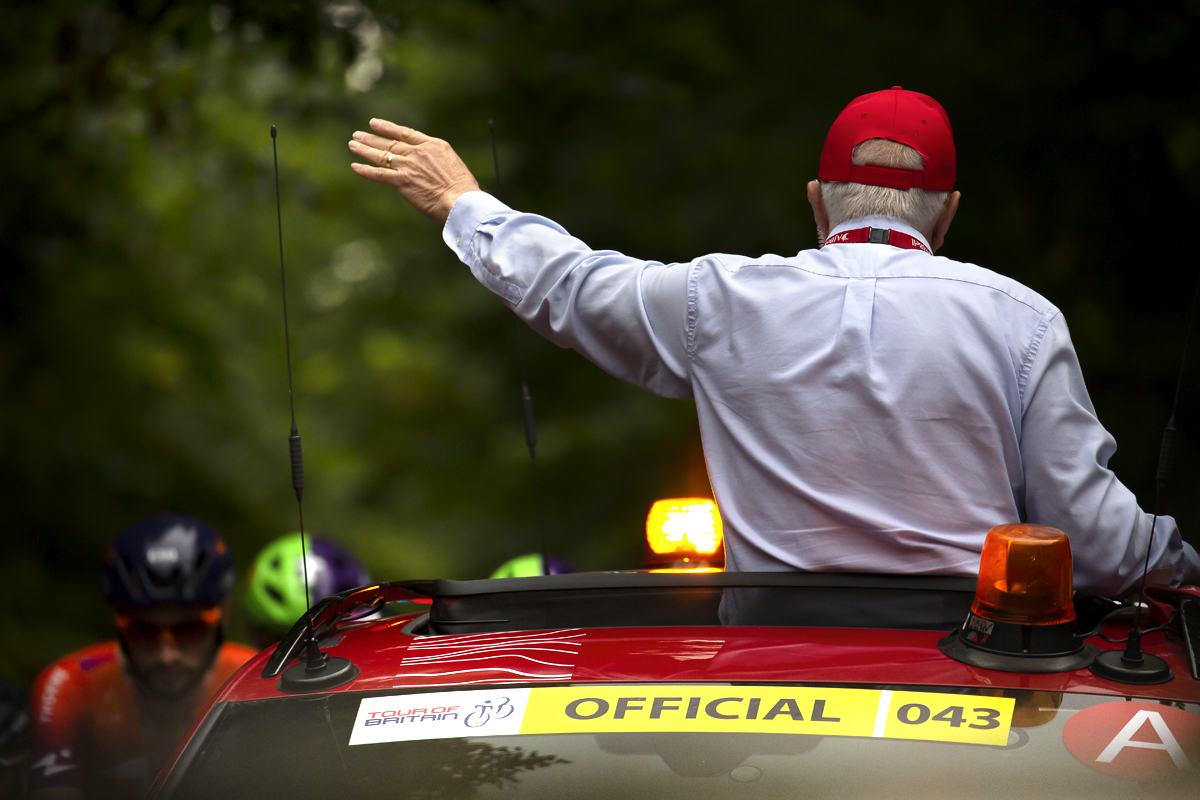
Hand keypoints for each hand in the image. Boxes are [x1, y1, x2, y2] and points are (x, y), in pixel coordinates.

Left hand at [349, 119, 480, 223]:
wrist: (461, 201)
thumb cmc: (464, 189)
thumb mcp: (454, 165)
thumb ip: (437, 161)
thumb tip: (431, 166)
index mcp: (434, 145)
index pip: (406, 133)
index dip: (388, 128)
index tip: (375, 123)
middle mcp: (418, 152)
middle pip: (390, 143)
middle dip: (371, 138)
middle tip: (357, 134)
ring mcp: (409, 166)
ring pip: (382, 156)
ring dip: (365, 150)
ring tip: (352, 144)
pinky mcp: (402, 182)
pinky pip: (379, 174)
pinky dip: (366, 171)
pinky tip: (355, 166)